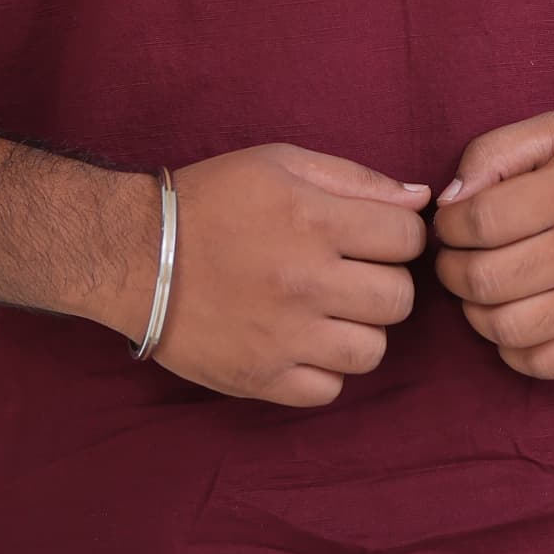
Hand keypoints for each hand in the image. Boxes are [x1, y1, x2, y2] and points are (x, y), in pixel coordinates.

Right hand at [146, 144, 429, 407]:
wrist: (134, 254)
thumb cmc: (212, 200)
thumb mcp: (281, 163)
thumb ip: (357, 180)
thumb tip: (420, 199)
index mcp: (314, 220)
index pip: (408, 239)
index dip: (399, 236)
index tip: (374, 238)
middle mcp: (305, 282)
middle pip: (399, 299)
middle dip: (384, 283)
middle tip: (352, 276)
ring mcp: (284, 336)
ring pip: (373, 351)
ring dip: (360, 331)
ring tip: (329, 313)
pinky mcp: (260, 379)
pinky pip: (329, 390)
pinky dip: (323, 370)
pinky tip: (302, 343)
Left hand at [431, 112, 553, 381]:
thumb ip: (497, 151)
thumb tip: (450, 200)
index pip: (478, 222)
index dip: (448, 225)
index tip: (454, 223)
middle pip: (483, 280)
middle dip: (452, 270)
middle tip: (460, 258)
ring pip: (505, 329)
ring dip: (476, 312)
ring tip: (485, 289)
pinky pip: (539, 364)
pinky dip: (511, 348)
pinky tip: (517, 319)